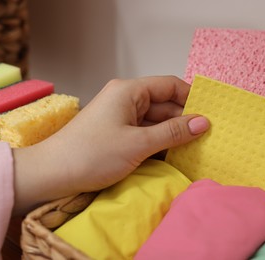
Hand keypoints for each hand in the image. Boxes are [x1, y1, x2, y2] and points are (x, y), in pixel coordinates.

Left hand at [12, 76, 208, 213]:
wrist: (52, 173)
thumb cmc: (92, 154)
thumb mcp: (138, 143)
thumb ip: (173, 132)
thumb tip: (203, 122)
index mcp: (129, 90)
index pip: (169, 85)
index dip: (192, 98)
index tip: (213, 115)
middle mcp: (124, 99)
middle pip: (163, 103)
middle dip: (184, 119)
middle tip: (210, 137)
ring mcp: (118, 117)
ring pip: (154, 120)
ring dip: (172, 134)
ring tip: (197, 148)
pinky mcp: (115, 133)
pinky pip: (143, 133)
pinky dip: (157, 142)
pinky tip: (174, 155)